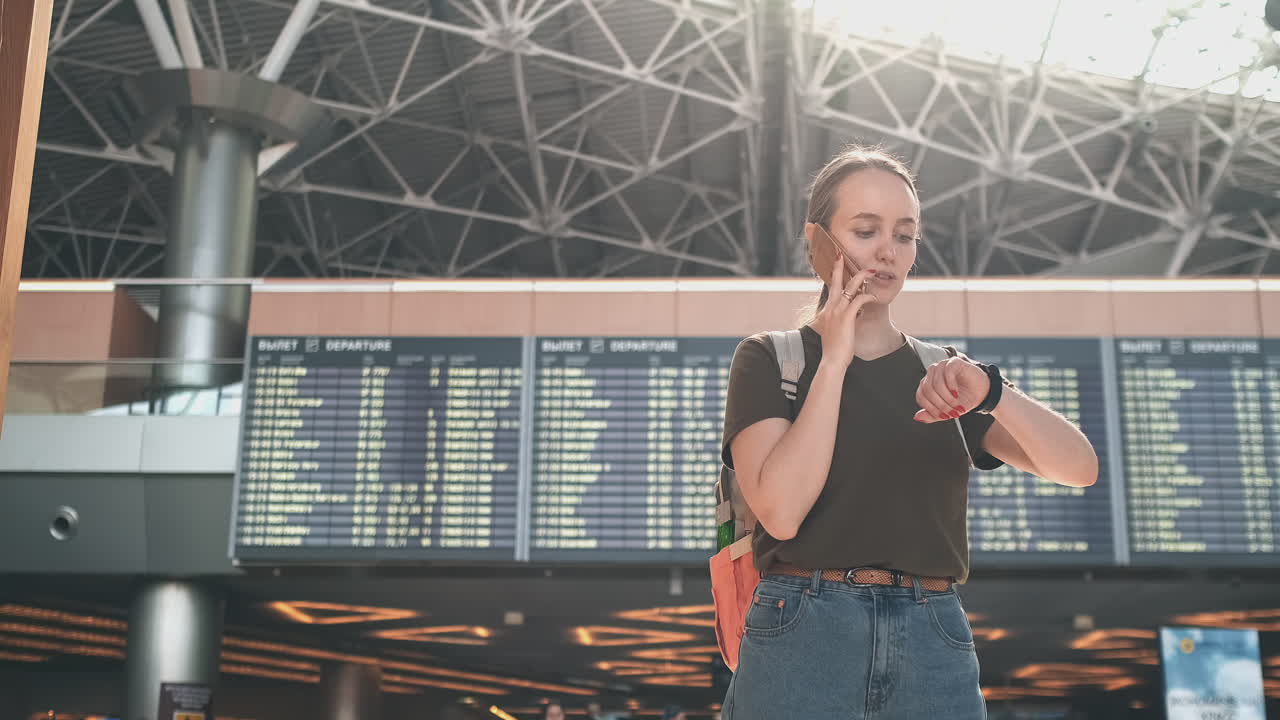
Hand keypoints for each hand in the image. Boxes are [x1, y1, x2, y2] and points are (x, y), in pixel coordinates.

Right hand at [814, 251, 877, 368]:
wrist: (831, 361)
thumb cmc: (834, 350)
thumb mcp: (834, 334)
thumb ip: (839, 323)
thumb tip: (850, 318)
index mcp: (826, 312)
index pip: (831, 291)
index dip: (835, 279)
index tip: (837, 268)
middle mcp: (830, 309)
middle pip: (834, 283)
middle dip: (838, 268)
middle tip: (840, 255)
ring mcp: (837, 312)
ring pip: (849, 287)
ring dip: (861, 277)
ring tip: (871, 271)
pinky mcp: (846, 317)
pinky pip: (859, 300)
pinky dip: (868, 296)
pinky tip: (875, 297)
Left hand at [914, 356, 989, 422]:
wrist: (982, 393)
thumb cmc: (963, 400)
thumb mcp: (947, 412)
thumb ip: (932, 415)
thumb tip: (916, 417)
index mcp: (927, 384)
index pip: (921, 396)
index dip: (931, 409)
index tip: (944, 417)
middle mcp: (932, 374)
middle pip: (927, 390)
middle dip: (940, 404)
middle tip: (953, 412)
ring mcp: (942, 366)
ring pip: (936, 383)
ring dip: (947, 397)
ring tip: (957, 405)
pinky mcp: (953, 362)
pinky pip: (947, 373)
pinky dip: (951, 385)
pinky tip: (956, 393)